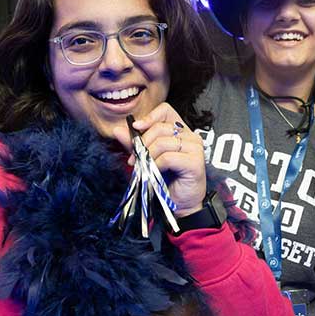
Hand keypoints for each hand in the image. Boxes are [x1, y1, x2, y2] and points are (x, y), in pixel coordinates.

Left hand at [111, 102, 206, 216]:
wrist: (180, 204)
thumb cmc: (167, 181)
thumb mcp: (147, 159)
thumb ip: (135, 144)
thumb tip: (118, 130)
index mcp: (180, 131)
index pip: (166, 110)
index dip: (150, 117)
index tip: (136, 128)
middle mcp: (191, 136)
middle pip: (160, 128)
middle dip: (143, 144)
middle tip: (134, 160)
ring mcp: (195, 148)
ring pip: (163, 142)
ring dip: (148, 157)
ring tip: (144, 168)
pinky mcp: (196, 162)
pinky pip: (168, 157)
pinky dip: (157, 166)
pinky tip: (156, 173)